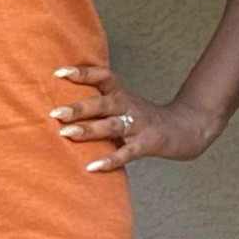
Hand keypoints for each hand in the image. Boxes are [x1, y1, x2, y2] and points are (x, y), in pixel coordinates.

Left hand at [48, 65, 221, 171]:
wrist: (184, 129)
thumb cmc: (143, 118)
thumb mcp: (123, 105)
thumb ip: (98, 104)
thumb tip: (62, 105)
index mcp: (121, 94)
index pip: (103, 77)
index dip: (83, 73)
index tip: (59, 72)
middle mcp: (128, 107)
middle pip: (103, 104)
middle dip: (78, 108)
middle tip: (55, 112)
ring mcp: (138, 126)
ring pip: (111, 126)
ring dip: (88, 130)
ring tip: (65, 133)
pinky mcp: (146, 145)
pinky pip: (126, 153)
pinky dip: (109, 160)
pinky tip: (91, 167)